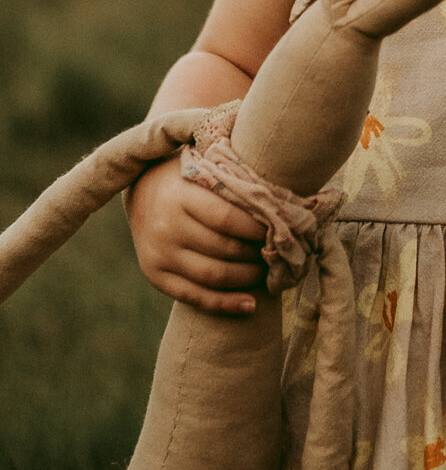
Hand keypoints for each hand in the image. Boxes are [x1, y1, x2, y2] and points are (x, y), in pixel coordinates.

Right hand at [126, 154, 266, 315]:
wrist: (142, 191)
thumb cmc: (187, 175)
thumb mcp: (202, 164)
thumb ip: (231, 176)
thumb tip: (276, 192)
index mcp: (180, 196)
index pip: (226, 218)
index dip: (256, 228)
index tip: (279, 228)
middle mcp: (166, 227)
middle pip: (223, 249)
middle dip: (256, 253)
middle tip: (278, 251)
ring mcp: (159, 255)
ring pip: (212, 276)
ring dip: (246, 277)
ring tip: (267, 270)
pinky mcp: (155, 276)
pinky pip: (194, 297)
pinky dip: (225, 305)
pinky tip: (250, 305)